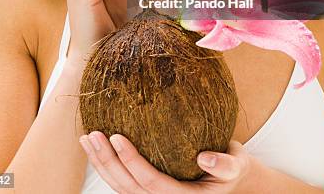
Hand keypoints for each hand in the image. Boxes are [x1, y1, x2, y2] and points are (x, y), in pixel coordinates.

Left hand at [79, 131, 252, 192]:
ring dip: (101, 164)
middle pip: (129, 188)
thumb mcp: (236, 165)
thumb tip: (203, 158)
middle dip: (108, 162)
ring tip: (86, 138)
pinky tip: (95, 146)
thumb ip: (224, 165)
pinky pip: (122, 182)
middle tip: (93, 135)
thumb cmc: (230, 167)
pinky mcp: (146, 191)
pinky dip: (106, 165)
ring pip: (121, 188)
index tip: (117, 136)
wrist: (226, 177)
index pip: (152, 183)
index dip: (132, 162)